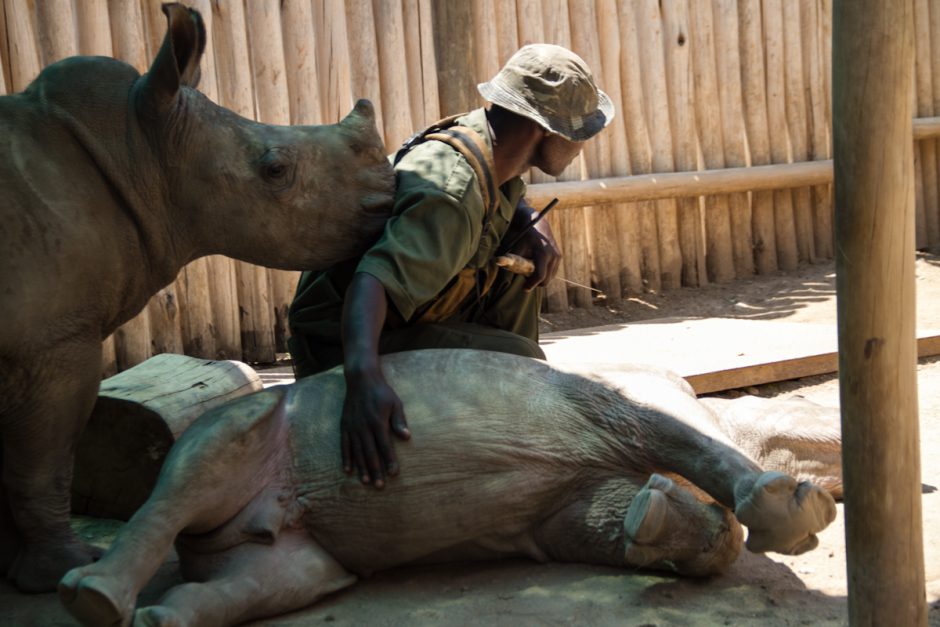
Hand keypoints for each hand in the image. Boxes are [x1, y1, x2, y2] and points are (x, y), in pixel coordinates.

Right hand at [341, 365, 410, 488]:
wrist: (360, 379)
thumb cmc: (381, 392)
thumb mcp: (395, 403)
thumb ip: (399, 421)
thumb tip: (407, 437)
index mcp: (377, 422)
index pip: (385, 446)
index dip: (389, 461)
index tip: (393, 474)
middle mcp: (363, 427)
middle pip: (370, 453)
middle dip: (375, 470)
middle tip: (380, 486)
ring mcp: (352, 427)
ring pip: (357, 452)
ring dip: (361, 468)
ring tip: (366, 481)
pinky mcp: (345, 426)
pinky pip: (345, 445)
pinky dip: (346, 458)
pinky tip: (348, 470)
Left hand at [509, 214, 560, 290]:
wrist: (538, 223)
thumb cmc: (525, 235)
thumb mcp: (518, 246)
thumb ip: (512, 259)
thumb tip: (501, 266)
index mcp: (543, 254)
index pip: (540, 276)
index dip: (532, 284)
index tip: (525, 288)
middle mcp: (553, 256)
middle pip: (546, 280)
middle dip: (536, 282)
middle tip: (526, 278)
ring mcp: (558, 257)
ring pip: (550, 277)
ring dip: (541, 278)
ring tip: (531, 270)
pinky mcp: (559, 257)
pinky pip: (553, 272)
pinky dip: (545, 273)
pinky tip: (537, 266)